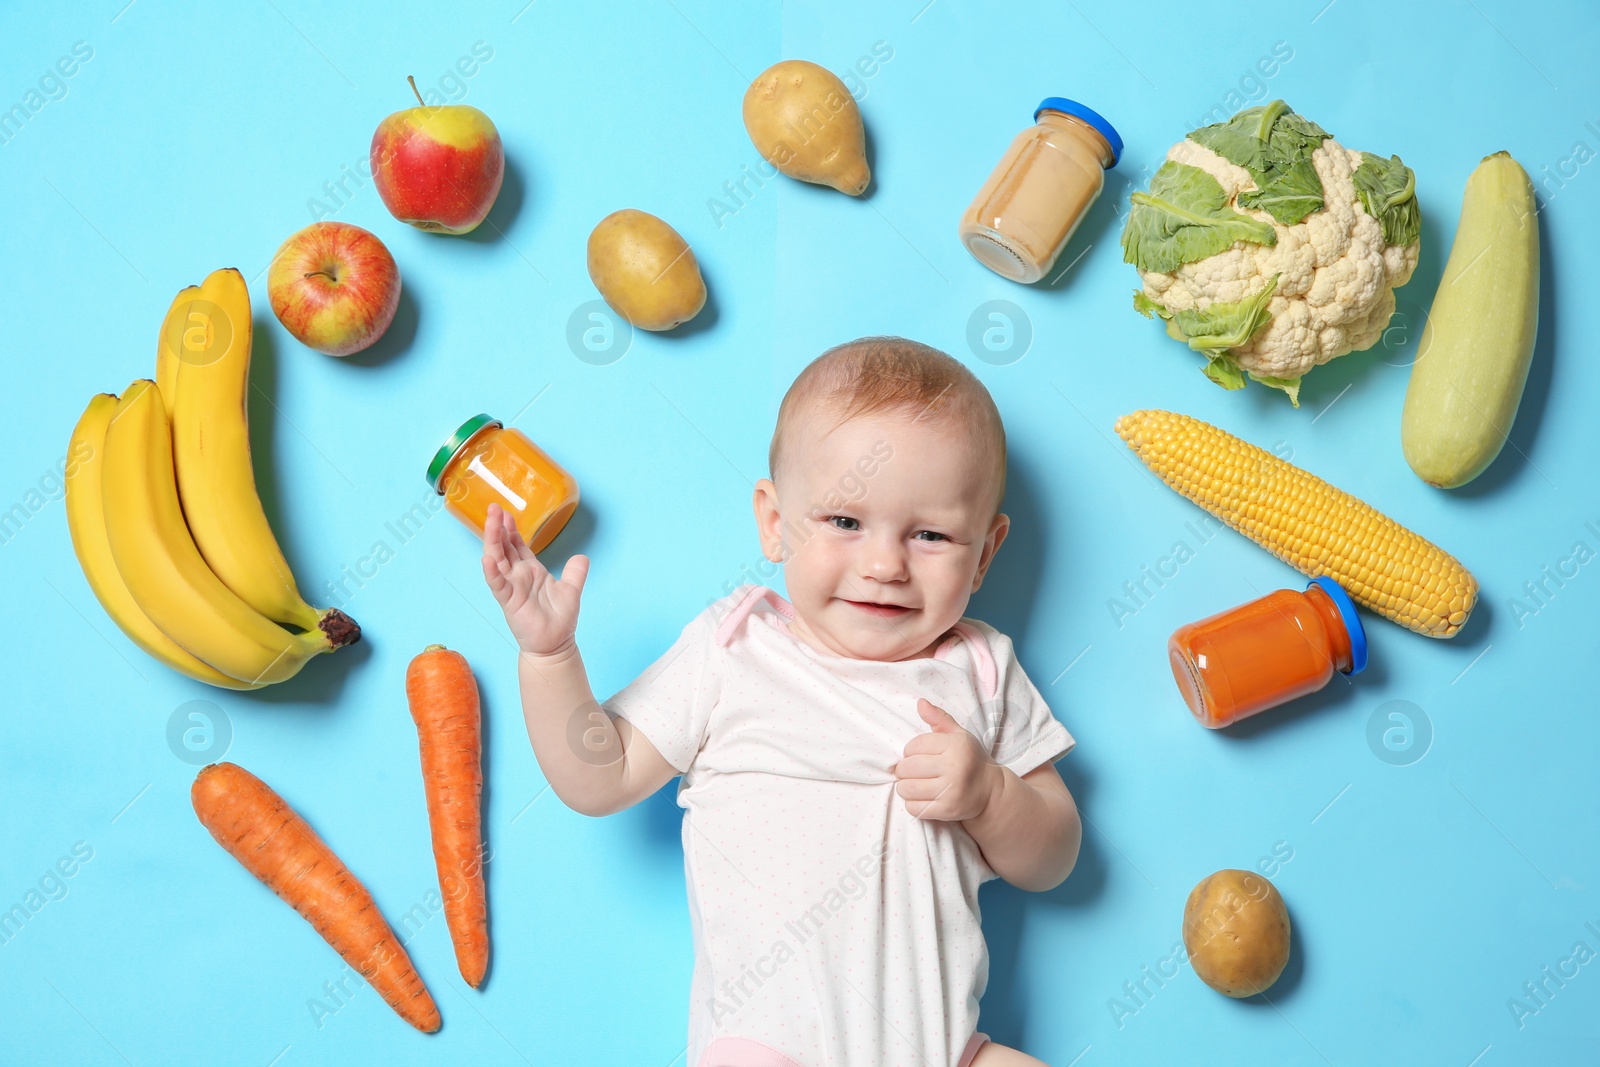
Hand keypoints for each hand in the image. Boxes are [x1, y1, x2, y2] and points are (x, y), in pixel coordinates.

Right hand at [481, 503, 588, 656]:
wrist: (556, 645)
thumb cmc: (559, 619)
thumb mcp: (572, 589)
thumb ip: (576, 572)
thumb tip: (582, 556)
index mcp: (531, 571)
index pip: (517, 545)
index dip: (510, 529)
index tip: (505, 512)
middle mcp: (518, 576)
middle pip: (504, 547)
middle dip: (497, 528)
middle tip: (493, 508)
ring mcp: (511, 588)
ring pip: (497, 560)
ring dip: (492, 541)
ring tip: (490, 522)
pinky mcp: (509, 601)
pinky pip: (498, 584)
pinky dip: (492, 572)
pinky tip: (487, 558)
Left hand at [892, 699, 1002, 821]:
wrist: (990, 791)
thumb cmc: (969, 759)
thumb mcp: (959, 735)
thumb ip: (939, 718)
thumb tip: (920, 703)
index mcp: (956, 746)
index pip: (914, 746)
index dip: (910, 751)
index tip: (917, 755)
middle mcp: (955, 767)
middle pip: (907, 768)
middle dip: (904, 770)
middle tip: (911, 771)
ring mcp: (951, 791)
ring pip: (907, 789)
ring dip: (904, 787)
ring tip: (913, 784)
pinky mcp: (947, 810)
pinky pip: (913, 808)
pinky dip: (912, 803)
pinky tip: (921, 798)